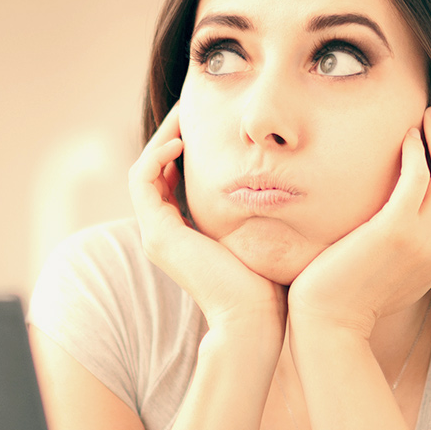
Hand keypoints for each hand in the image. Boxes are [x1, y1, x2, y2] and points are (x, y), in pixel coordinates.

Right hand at [129, 104, 286, 339]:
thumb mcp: (262, 235)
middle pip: (154, 172)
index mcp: (186, 236)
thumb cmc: (270, 285)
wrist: (257, 322)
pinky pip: (142, 181)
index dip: (183, 148)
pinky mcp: (159, 235)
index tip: (207, 121)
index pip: (172, 180)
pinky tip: (183, 141)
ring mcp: (157, 236)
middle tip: (191, 106)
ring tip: (185, 115)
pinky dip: (157, 156)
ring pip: (143, 172)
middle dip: (170, 135)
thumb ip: (260, 210)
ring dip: (161, 138)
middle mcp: (165, 235)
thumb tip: (287, 181)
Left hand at [287, 105, 430, 338]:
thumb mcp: (402, 265)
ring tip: (425, 117)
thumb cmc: (354, 290)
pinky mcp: (395, 232)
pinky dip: (416, 150)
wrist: (330, 321)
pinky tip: (403, 138)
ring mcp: (424, 240)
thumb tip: (420, 202)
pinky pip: (419, 177)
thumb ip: (420, 237)